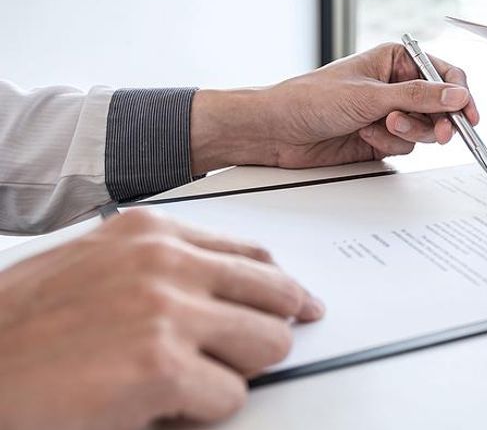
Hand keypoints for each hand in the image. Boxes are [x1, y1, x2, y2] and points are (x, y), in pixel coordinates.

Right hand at [0, 209, 321, 429]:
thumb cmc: (20, 326)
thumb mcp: (96, 268)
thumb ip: (162, 269)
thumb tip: (226, 291)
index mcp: (151, 234)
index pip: (252, 255)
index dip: (281, 287)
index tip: (299, 305)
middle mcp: (165, 262)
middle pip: (275, 296)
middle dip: (270, 331)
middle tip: (257, 355)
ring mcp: (166, 311)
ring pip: (268, 345)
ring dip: (235, 373)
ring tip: (189, 383)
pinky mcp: (161, 367)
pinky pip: (230, 396)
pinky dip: (202, 413)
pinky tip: (162, 408)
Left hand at [189, 43, 479, 171]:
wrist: (277, 131)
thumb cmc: (311, 99)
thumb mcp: (371, 96)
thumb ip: (419, 97)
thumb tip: (458, 95)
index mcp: (395, 60)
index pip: (444, 74)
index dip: (460, 94)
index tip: (469, 115)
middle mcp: (396, 85)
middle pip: (440, 104)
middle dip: (436, 119)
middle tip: (441, 133)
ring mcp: (389, 113)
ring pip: (425, 128)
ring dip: (407, 132)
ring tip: (383, 128)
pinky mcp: (381, 138)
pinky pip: (406, 146)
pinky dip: (390, 144)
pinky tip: (366, 136)